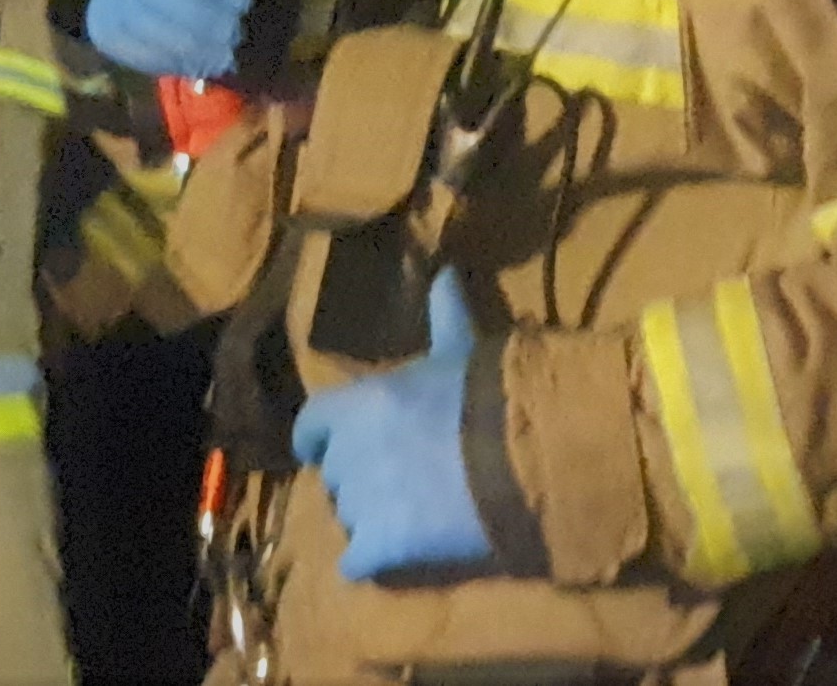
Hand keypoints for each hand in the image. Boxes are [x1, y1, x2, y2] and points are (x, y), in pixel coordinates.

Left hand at [291, 267, 492, 581]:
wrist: (524, 454)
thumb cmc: (490, 395)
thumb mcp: (463, 349)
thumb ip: (445, 313)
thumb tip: (446, 270)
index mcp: (362, 402)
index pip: (311, 423)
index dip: (323, 436)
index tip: (336, 443)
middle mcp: (350, 451)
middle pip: (334, 474)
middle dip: (358, 478)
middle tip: (397, 479)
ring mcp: (362, 503)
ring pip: (347, 519)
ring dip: (369, 520)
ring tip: (410, 517)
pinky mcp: (382, 548)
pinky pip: (357, 564)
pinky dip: (372, 564)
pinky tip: (396, 558)